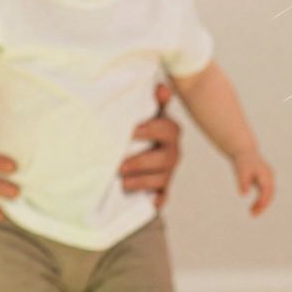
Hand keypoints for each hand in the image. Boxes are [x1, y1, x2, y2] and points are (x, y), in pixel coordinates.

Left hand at [118, 82, 182, 207]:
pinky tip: (150, 203)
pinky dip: (157, 200)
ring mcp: (168, 171)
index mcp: (169, 131)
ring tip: (123, 182)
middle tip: (120, 165)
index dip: (151, 130)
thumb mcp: (145, 114)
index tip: (132, 132)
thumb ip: (152, 101)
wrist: (136, 152)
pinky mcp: (162, 188)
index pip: (167, 129)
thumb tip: (162, 87)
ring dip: (142, 181)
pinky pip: (163, 197)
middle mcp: (171, 151)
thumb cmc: (140, 129)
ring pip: (161, 179)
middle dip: (142, 162)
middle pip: (164, 159)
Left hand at [232, 149, 275, 215]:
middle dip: (263, 205)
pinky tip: (253, 207)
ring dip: (261, 205)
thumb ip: (243, 182)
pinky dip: (260, 201)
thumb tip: (243, 194)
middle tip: (253, 215)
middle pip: (270, 194)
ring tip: (252, 213)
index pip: (266, 190)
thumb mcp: (241, 171)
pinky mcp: (265, 180)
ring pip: (268, 195)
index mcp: (265, 174)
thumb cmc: (242, 162)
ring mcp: (269, 178)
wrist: (244, 151)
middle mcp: (270, 176)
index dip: (262, 201)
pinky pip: (265, 193)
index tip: (255, 210)